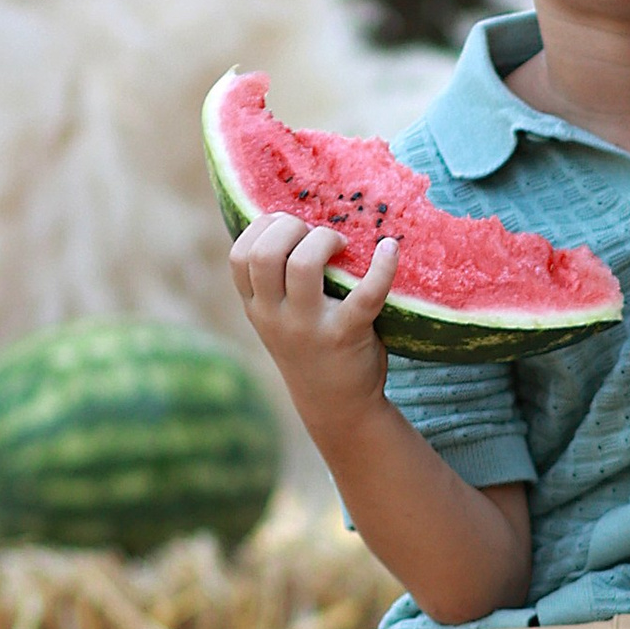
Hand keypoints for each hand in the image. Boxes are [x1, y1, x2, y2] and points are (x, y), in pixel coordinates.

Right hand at [228, 211, 396, 441]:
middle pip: (264, 254)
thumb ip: (275, 285)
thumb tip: (293, 223)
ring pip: (302, 266)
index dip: (261, 228)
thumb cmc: (312, 349)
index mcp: (257, 308)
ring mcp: (309, 327)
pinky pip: (365, 293)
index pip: (239, 257)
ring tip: (342, 244)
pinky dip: (382, 266)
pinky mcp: (347, 334)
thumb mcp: (278, 320)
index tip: (286, 222)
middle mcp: (275, 317)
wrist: (338, 406)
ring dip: (323, 240)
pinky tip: (390, 248)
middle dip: (290, 227)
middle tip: (317, 233)